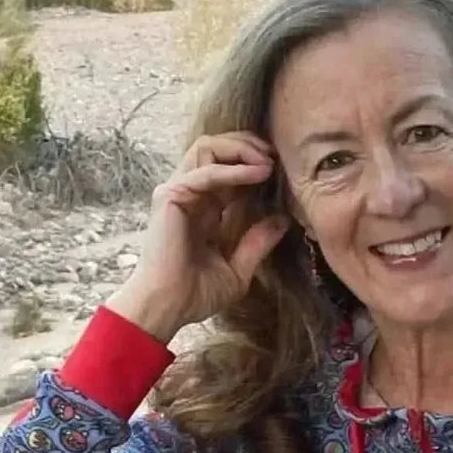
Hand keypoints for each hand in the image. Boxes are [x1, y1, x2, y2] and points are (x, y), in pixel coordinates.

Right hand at [108, 130, 290, 342]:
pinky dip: (234, 169)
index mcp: (204, 207)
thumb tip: (282, 220)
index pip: (227, 168)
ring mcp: (178, 191)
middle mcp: (190, 194)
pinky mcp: (171, 195)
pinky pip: (206, 171)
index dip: (254, 162)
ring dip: (241, 148)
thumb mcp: (238, 268)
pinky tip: (258, 174)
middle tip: (276, 155)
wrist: (169, 307)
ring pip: (207, 146)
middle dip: (248, 145)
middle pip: (216, 147)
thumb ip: (258, 242)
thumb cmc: (196, 294)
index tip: (281, 169)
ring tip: (268, 161)